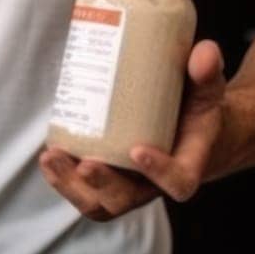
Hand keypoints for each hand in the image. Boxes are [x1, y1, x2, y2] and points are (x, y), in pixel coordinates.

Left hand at [39, 40, 226, 220]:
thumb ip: (207, 72)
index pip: (179, 183)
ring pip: (99, 201)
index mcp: (186, 164)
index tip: (137, 150)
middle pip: (128, 199)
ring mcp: (128, 183)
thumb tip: (205, 52)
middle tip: (86, 163)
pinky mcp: (107, 176)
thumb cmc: (195, 106)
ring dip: (72, 185)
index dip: (160, 173)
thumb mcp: (206, 89)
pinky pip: (84, 189)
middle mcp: (154, 183)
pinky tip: (47, 157)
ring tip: (52, 157)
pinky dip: (62, 177)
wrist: (187, 124)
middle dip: (103, 184)